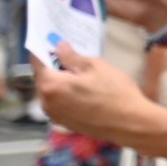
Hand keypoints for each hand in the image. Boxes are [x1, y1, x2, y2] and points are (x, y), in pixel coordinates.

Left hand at [35, 50, 157, 143]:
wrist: (130, 123)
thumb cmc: (114, 92)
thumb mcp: (95, 66)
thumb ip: (72, 56)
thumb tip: (59, 46)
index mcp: (50, 85)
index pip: (36, 61)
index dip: (45, 48)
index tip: (54, 42)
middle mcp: (46, 102)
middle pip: (42, 77)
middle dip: (54, 66)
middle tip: (73, 58)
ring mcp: (54, 115)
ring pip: (51, 90)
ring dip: (61, 81)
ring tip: (83, 76)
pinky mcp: (64, 123)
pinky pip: (58, 102)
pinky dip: (66, 94)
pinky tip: (85, 91)